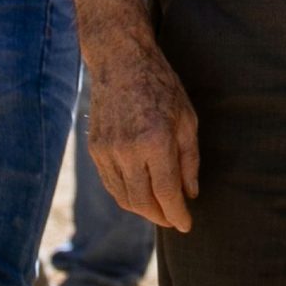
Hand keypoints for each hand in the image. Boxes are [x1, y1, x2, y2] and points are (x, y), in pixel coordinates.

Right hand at [83, 28, 201, 230]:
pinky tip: (140, 193)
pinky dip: (126, 195)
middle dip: (161, 216)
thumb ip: (189, 159)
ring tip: (159, 209)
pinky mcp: (94, 150)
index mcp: (155, 140)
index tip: (187, 224)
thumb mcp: (187, 117)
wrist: (120, 61)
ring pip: (124, 197)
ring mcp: (107, 151)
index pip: (167, 192)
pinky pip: (111, 184)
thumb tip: (190, 193)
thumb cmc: (160, 85)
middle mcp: (128, 150)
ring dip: (143, 209)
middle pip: (143, 202)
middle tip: (174, 219)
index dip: (177, 214)